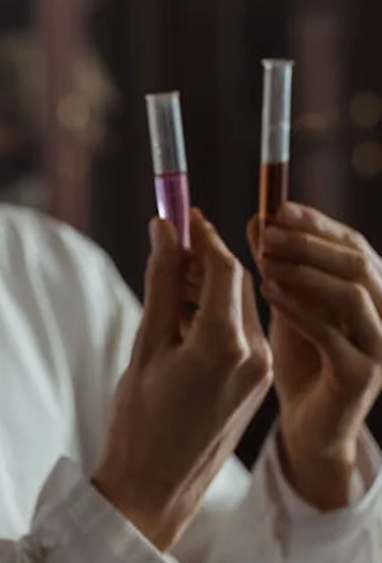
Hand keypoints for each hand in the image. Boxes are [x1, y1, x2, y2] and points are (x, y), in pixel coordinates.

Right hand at [92, 210, 271, 551]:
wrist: (157, 485)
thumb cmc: (140, 419)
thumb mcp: (145, 346)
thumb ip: (160, 285)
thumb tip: (166, 232)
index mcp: (223, 345)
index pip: (222, 267)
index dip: (200, 234)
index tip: (176, 214)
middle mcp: (254, 355)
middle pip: (234, 282)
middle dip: (201, 256)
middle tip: (165, 241)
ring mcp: (259, 371)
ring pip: (237, 305)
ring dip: (205, 283)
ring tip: (164, 280)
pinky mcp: (256, 382)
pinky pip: (239, 330)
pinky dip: (213, 312)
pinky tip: (180, 314)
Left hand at [248, 203, 381, 509]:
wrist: (309, 424)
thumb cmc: (301, 357)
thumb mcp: (290, 302)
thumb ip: (281, 265)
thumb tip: (261, 218)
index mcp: (372, 292)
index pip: (353, 244)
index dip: (317, 223)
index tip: (277, 207)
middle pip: (358, 263)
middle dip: (310, 243)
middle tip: (267, 233)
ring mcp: (379, 347)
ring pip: (352, 294)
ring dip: (306, 271)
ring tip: (264, 259)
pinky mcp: (362, 376)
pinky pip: (333, 335)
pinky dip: (300, 308)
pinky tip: (268, 292)